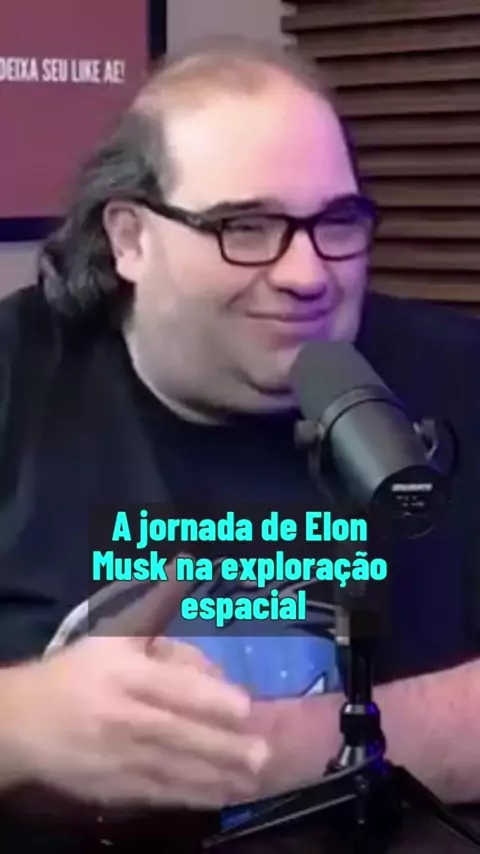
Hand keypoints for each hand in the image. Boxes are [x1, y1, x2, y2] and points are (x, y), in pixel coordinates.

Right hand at [0, 559, 268, 809]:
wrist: (22, 725)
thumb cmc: (78, 672)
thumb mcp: (115, 632)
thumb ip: (157, 604)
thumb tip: (190, 568)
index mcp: (123, 674)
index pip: (170, 687)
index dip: (208, 698)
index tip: (246, 707)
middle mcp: (122, 717)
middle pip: (177, 734)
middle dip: (222, 747)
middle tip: (264, 754)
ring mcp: (118, 758)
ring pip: (173, 769)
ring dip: (216, 777)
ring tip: (254, 779)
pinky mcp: (114, 789)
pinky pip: (159, 794)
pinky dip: (190, 798)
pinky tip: (220, 796)